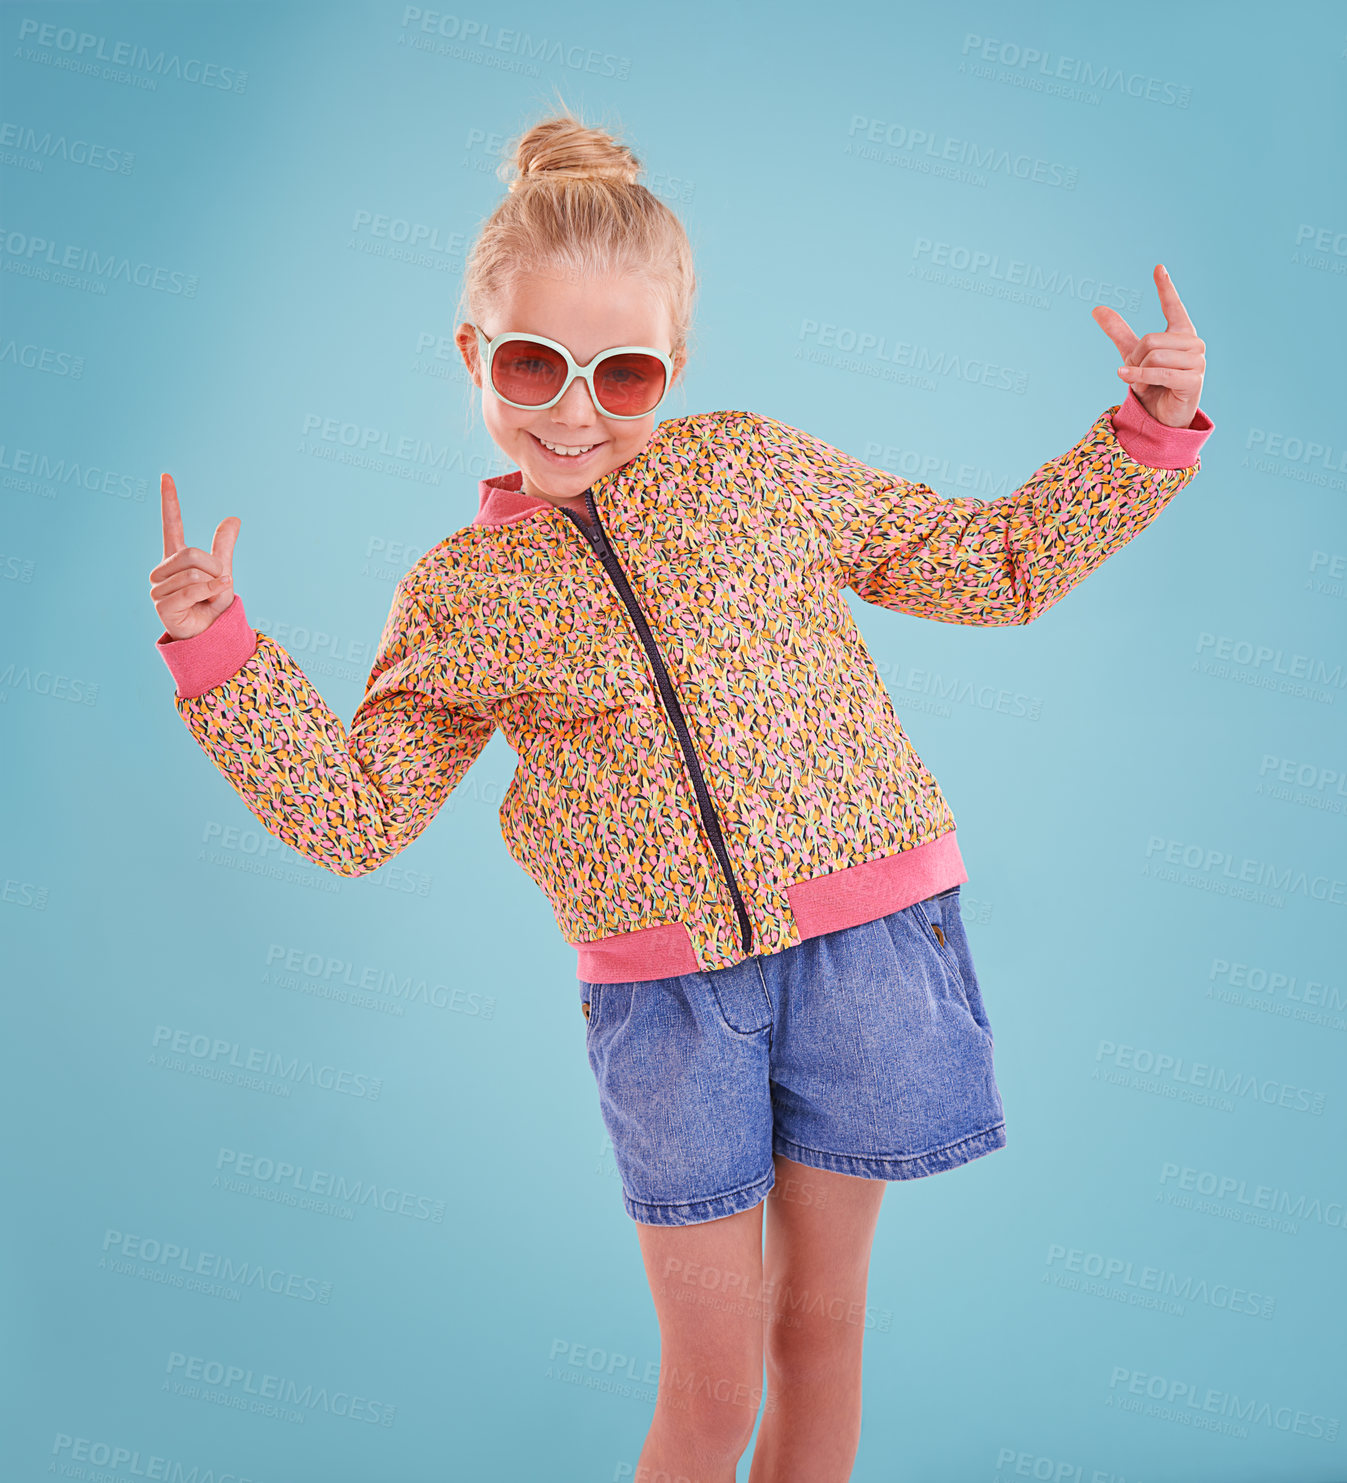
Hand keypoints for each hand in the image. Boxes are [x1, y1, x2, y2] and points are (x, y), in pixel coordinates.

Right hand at [150, 472, 240, 639]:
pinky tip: (208, 602)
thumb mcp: (222, 571)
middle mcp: (162, 570)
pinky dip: (209, 593)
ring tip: (208, 598)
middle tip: (216, 584)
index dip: (169, 501)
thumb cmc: (212, 604)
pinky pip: (193, 589)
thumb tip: (234, 518)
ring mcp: (158, 588)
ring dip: (212, 585)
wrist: (210, 634)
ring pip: (194, 572)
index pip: (171, 525)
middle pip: (192, 553)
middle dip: (214, 568)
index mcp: (176, 558)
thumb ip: (224, 547)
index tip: (166, 476)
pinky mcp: (162, 605)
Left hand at [1092, 265, 1204, 428]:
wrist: (1162, 415)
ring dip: (1138, 374)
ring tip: (1143, 384)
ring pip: (1153, 357)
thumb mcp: (1132, 355)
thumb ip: (1119, 332)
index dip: (1165, 288)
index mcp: (1182, 332)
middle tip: (1137, 375)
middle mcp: (1193, 343)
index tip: (1158, 268)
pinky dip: (1139, 378)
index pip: (1173, 306)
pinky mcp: (1194, 380)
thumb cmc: (1152, 383)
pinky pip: (1160, 373)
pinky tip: (1127, 380)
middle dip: (1135, 360)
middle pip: (1150, 340)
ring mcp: (1198, 361)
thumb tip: (1096, 308)